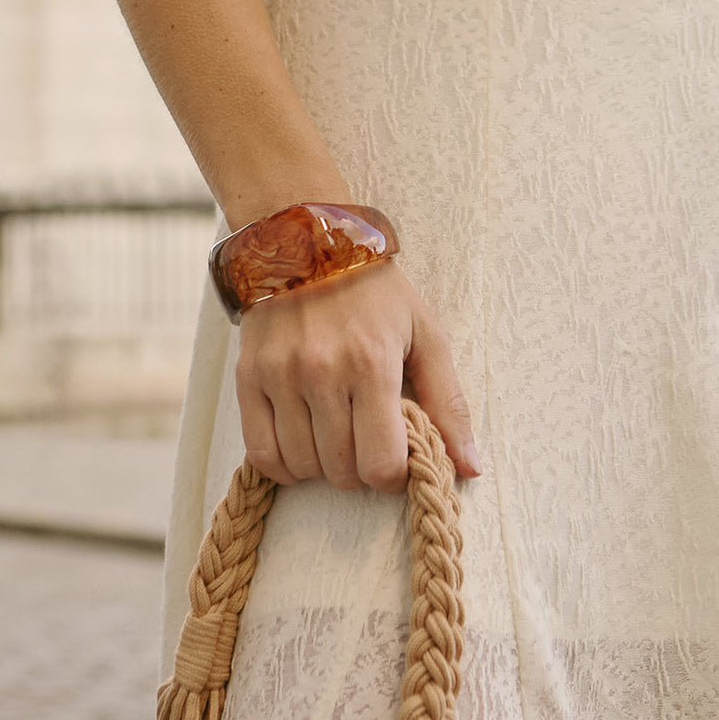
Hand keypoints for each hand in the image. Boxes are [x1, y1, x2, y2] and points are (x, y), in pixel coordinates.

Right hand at [235, 259, 481, 492]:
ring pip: (303, 466)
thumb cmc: (374, 292)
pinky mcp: (249, 379)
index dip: (393, 476)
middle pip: (342, 470)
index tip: (395, 461)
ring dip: (324, 467)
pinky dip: (284, 466)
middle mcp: (322, 373)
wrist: (306, 242)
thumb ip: (449, 404)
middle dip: (360, 471)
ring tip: (336, 440)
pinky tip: (302, 450)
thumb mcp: (425, 335)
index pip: (380, 463)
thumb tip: (470, 467)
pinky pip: (262, 452)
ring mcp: (280, 377)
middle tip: (366, 445)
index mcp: (372, 364)